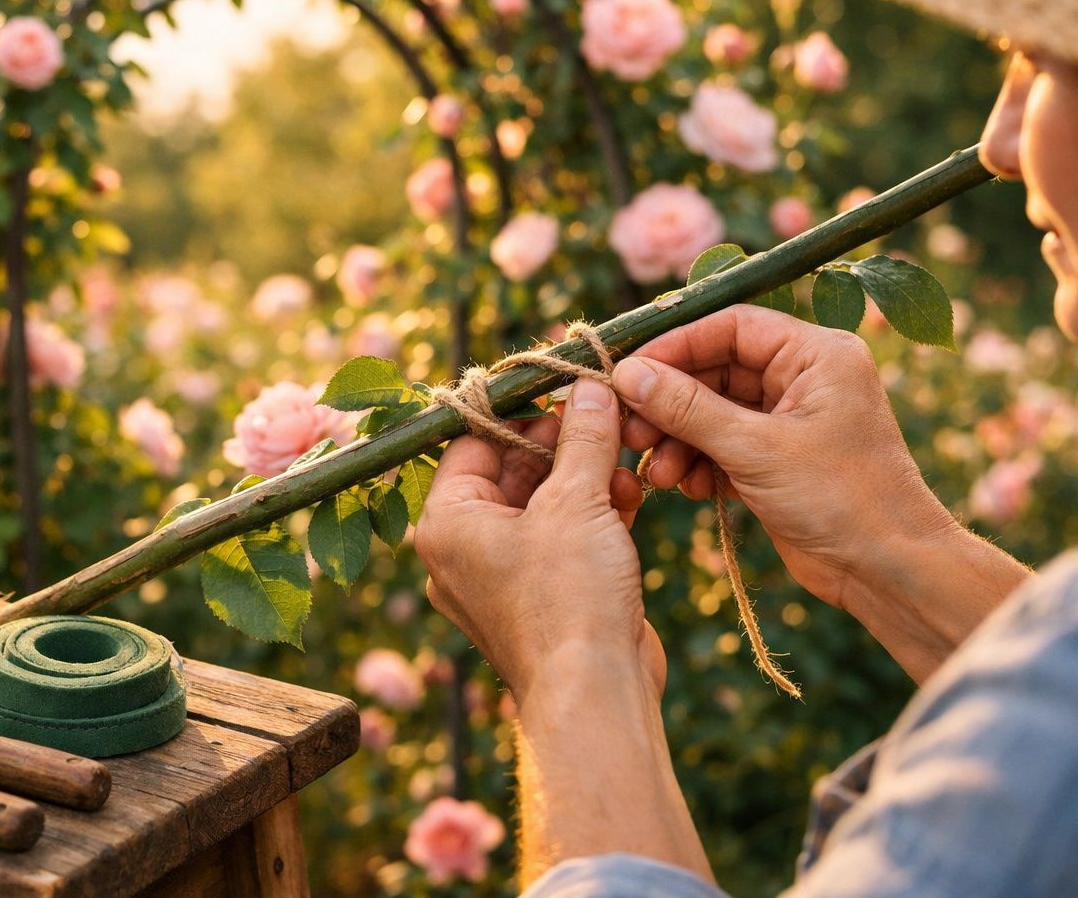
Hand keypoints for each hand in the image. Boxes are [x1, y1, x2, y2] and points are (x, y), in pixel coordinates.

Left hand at [414, 377, 662, 699]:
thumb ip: (585, 437)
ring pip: (542, 505)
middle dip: (563, 445)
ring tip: (625, 461)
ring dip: (585, 478)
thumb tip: (590, 385)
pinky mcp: (541, 597)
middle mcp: (463, 550)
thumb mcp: (578, 501)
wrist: (595, 693)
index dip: (520, 412)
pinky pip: (560, 539)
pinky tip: (630, 495)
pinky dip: (592, 515)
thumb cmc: (569, 598)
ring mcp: (502, 577)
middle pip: (510, 471)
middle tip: (605, 417)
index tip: (564, 389)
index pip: (472, 442)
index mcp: (446, 523)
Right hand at [612, 304, 958, 609]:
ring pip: (712, 412)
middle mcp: (803, 379)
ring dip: (679, 439)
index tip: (629, 372)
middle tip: (630, 429)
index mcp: (816, 355)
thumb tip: (629, 374)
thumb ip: (688, 408)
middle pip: (715, 371)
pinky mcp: (777, 459)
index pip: (731, 327)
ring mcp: (789, 420)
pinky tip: (687, 487)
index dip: (676, 346)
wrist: (888, 571)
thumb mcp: (756, 449)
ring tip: (658, 473)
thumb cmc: (841, 498)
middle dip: (670, 403)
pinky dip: (699, 463)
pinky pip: (722, 445)